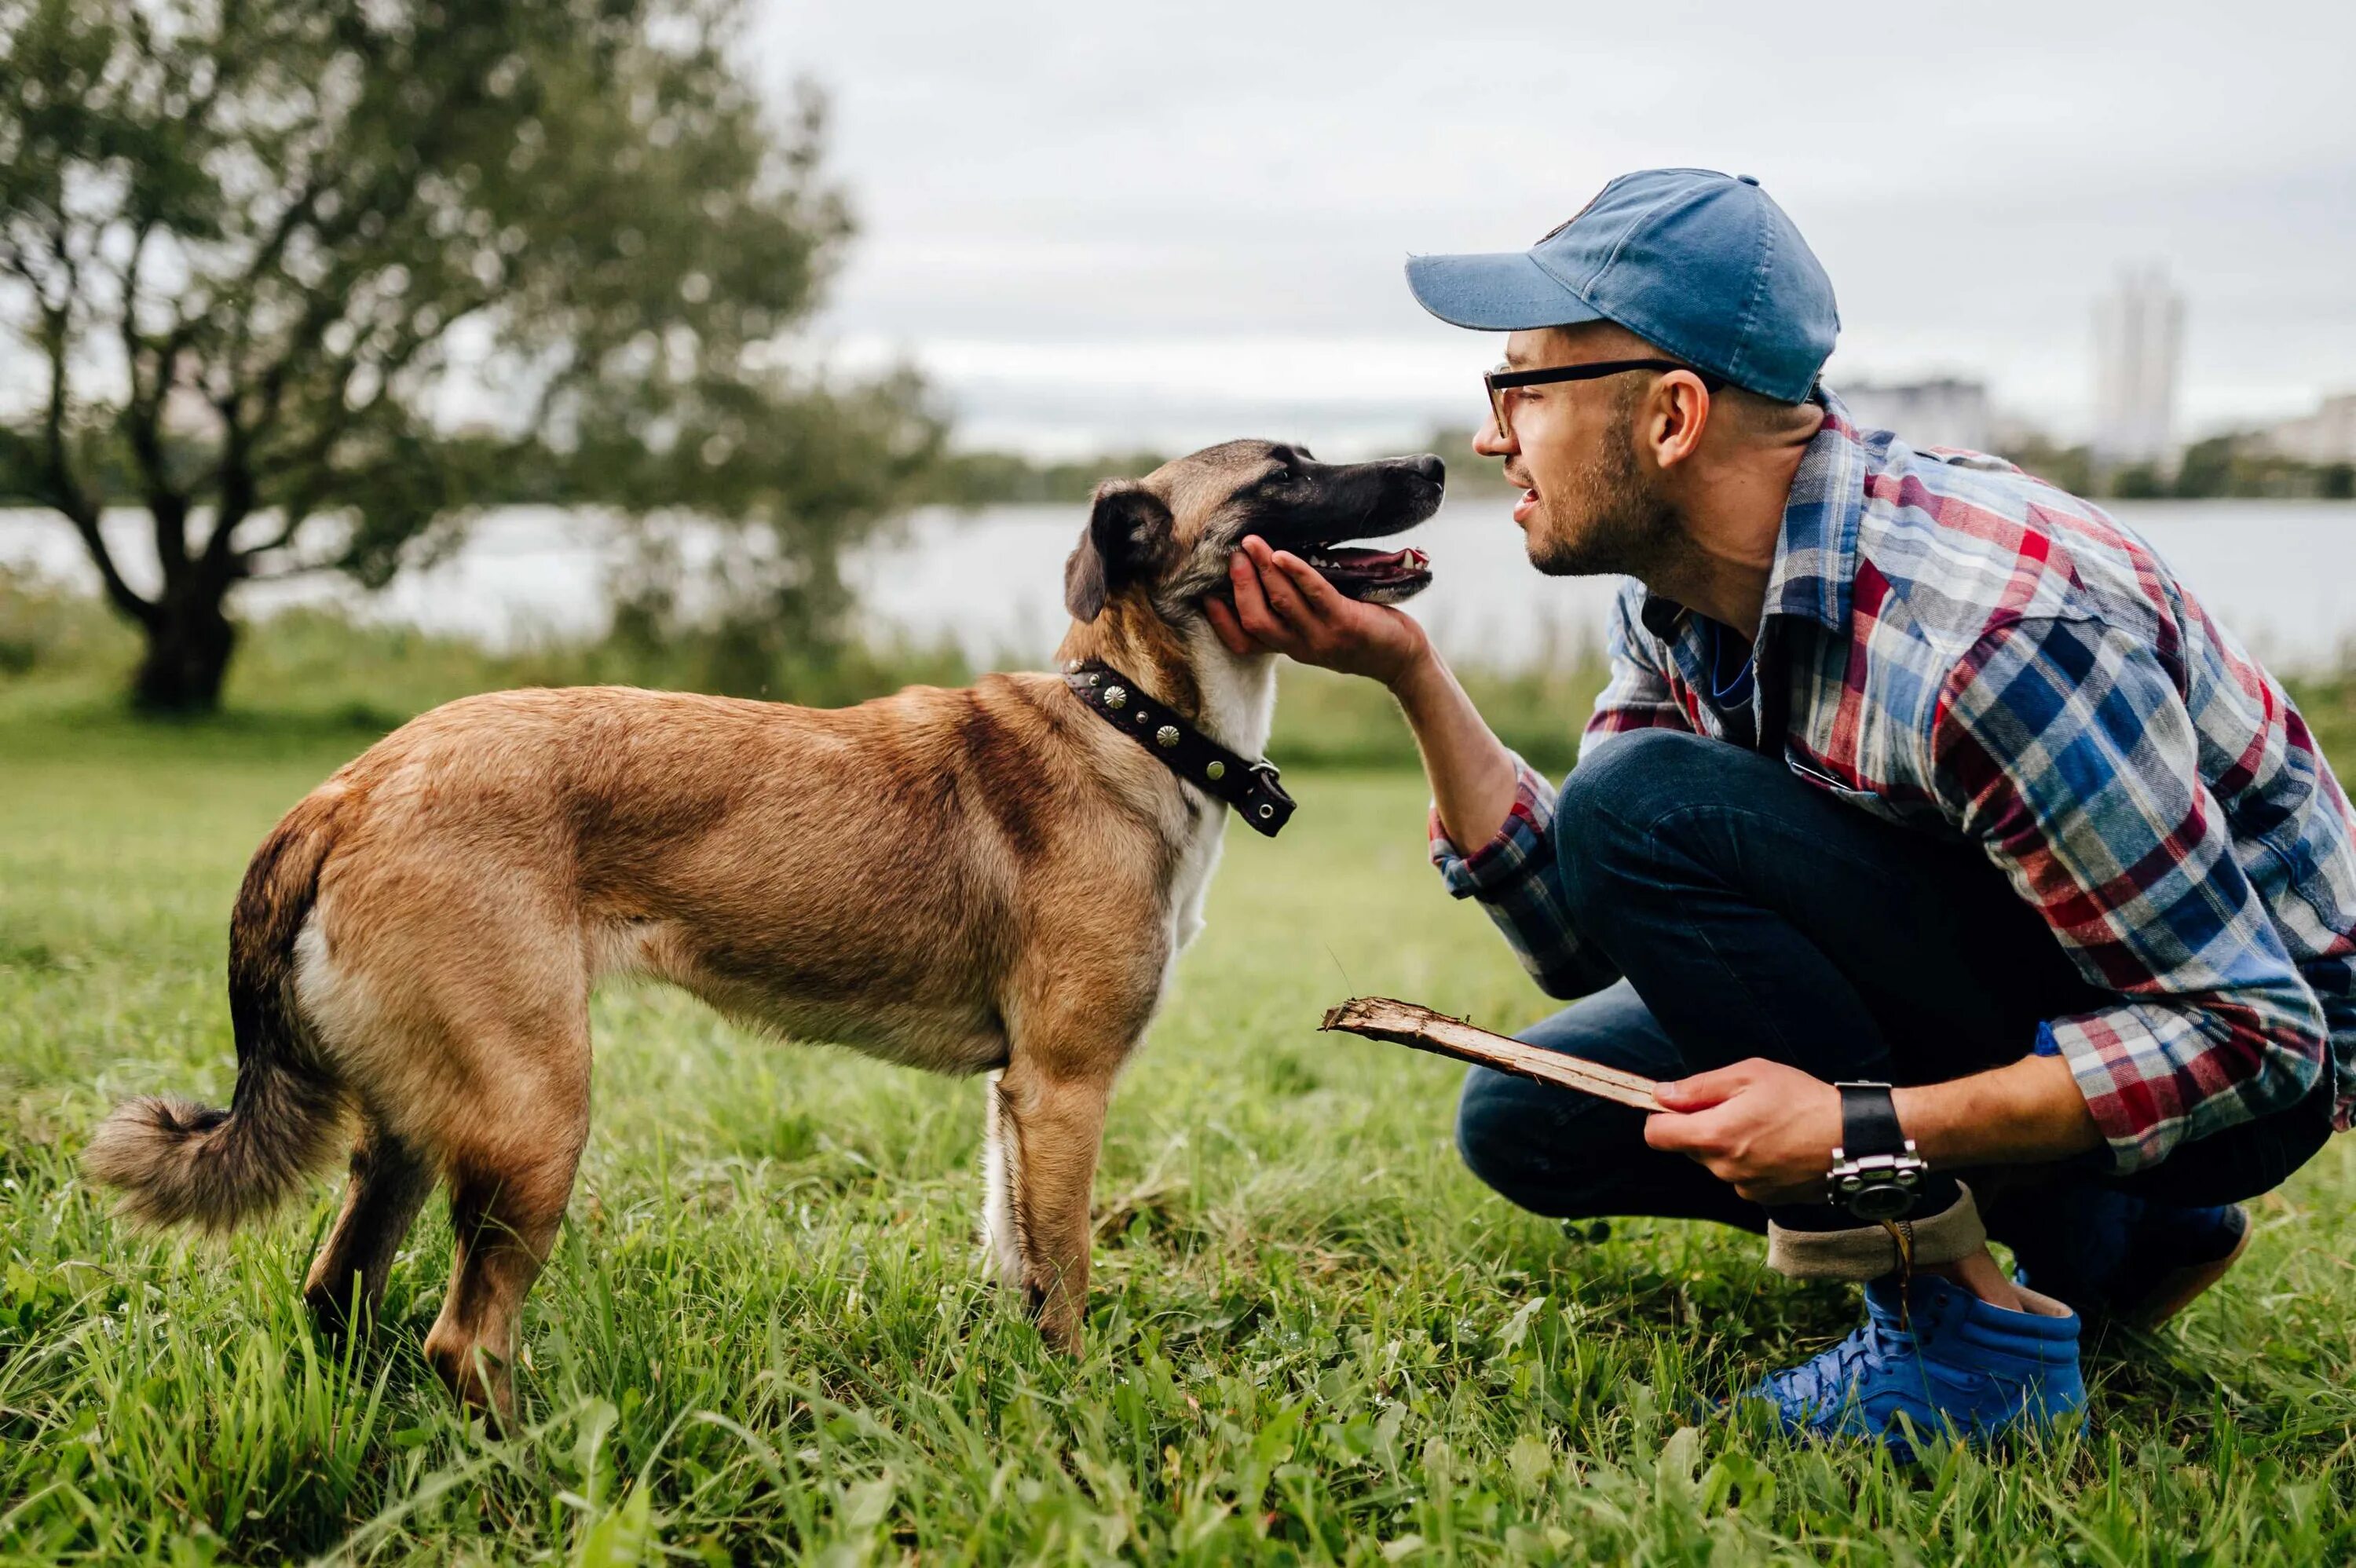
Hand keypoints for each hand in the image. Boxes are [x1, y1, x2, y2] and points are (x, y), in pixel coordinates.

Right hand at [1204, 536, 1429, 686]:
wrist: (1401, 657)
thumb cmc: (1356, 633)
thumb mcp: (1316, 628)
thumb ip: (1292, 609)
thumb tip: (1266, 567)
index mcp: (1288, 647)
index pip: (1242, 642)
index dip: (1220, 620)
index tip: (1205, 594)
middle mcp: (1300, 647)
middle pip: (1255, 620)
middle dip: (1240, 585)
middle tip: (1233, 554)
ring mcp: (1322, 638)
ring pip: (1281, 604)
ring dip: (1263, 571)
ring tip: (1252, 543)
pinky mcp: (1346, 624)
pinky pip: (1315, 596)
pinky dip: (1297, 573)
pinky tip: (1283, 554)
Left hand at [1644, 1059, 1842, 1204]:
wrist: (1853, 1139)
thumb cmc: (1802, 1100)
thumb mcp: (1750, 1075)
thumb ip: (1700, 1087)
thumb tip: (1661, 1095)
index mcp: (1714, 1137)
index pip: (1657, 1136)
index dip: (1662, 1117)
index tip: (1679, 1104)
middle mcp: (1724, 1170)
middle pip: (1688, 1148)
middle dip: (1701, 1127)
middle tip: (1737, 1106)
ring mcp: (1745, 1188)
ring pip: (1716, 1162)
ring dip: (1727, 1145)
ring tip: (1764, 1125)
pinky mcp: (1765, 1198)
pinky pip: (1741, 1177)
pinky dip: (1749, 1161)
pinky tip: (1777, 1145)